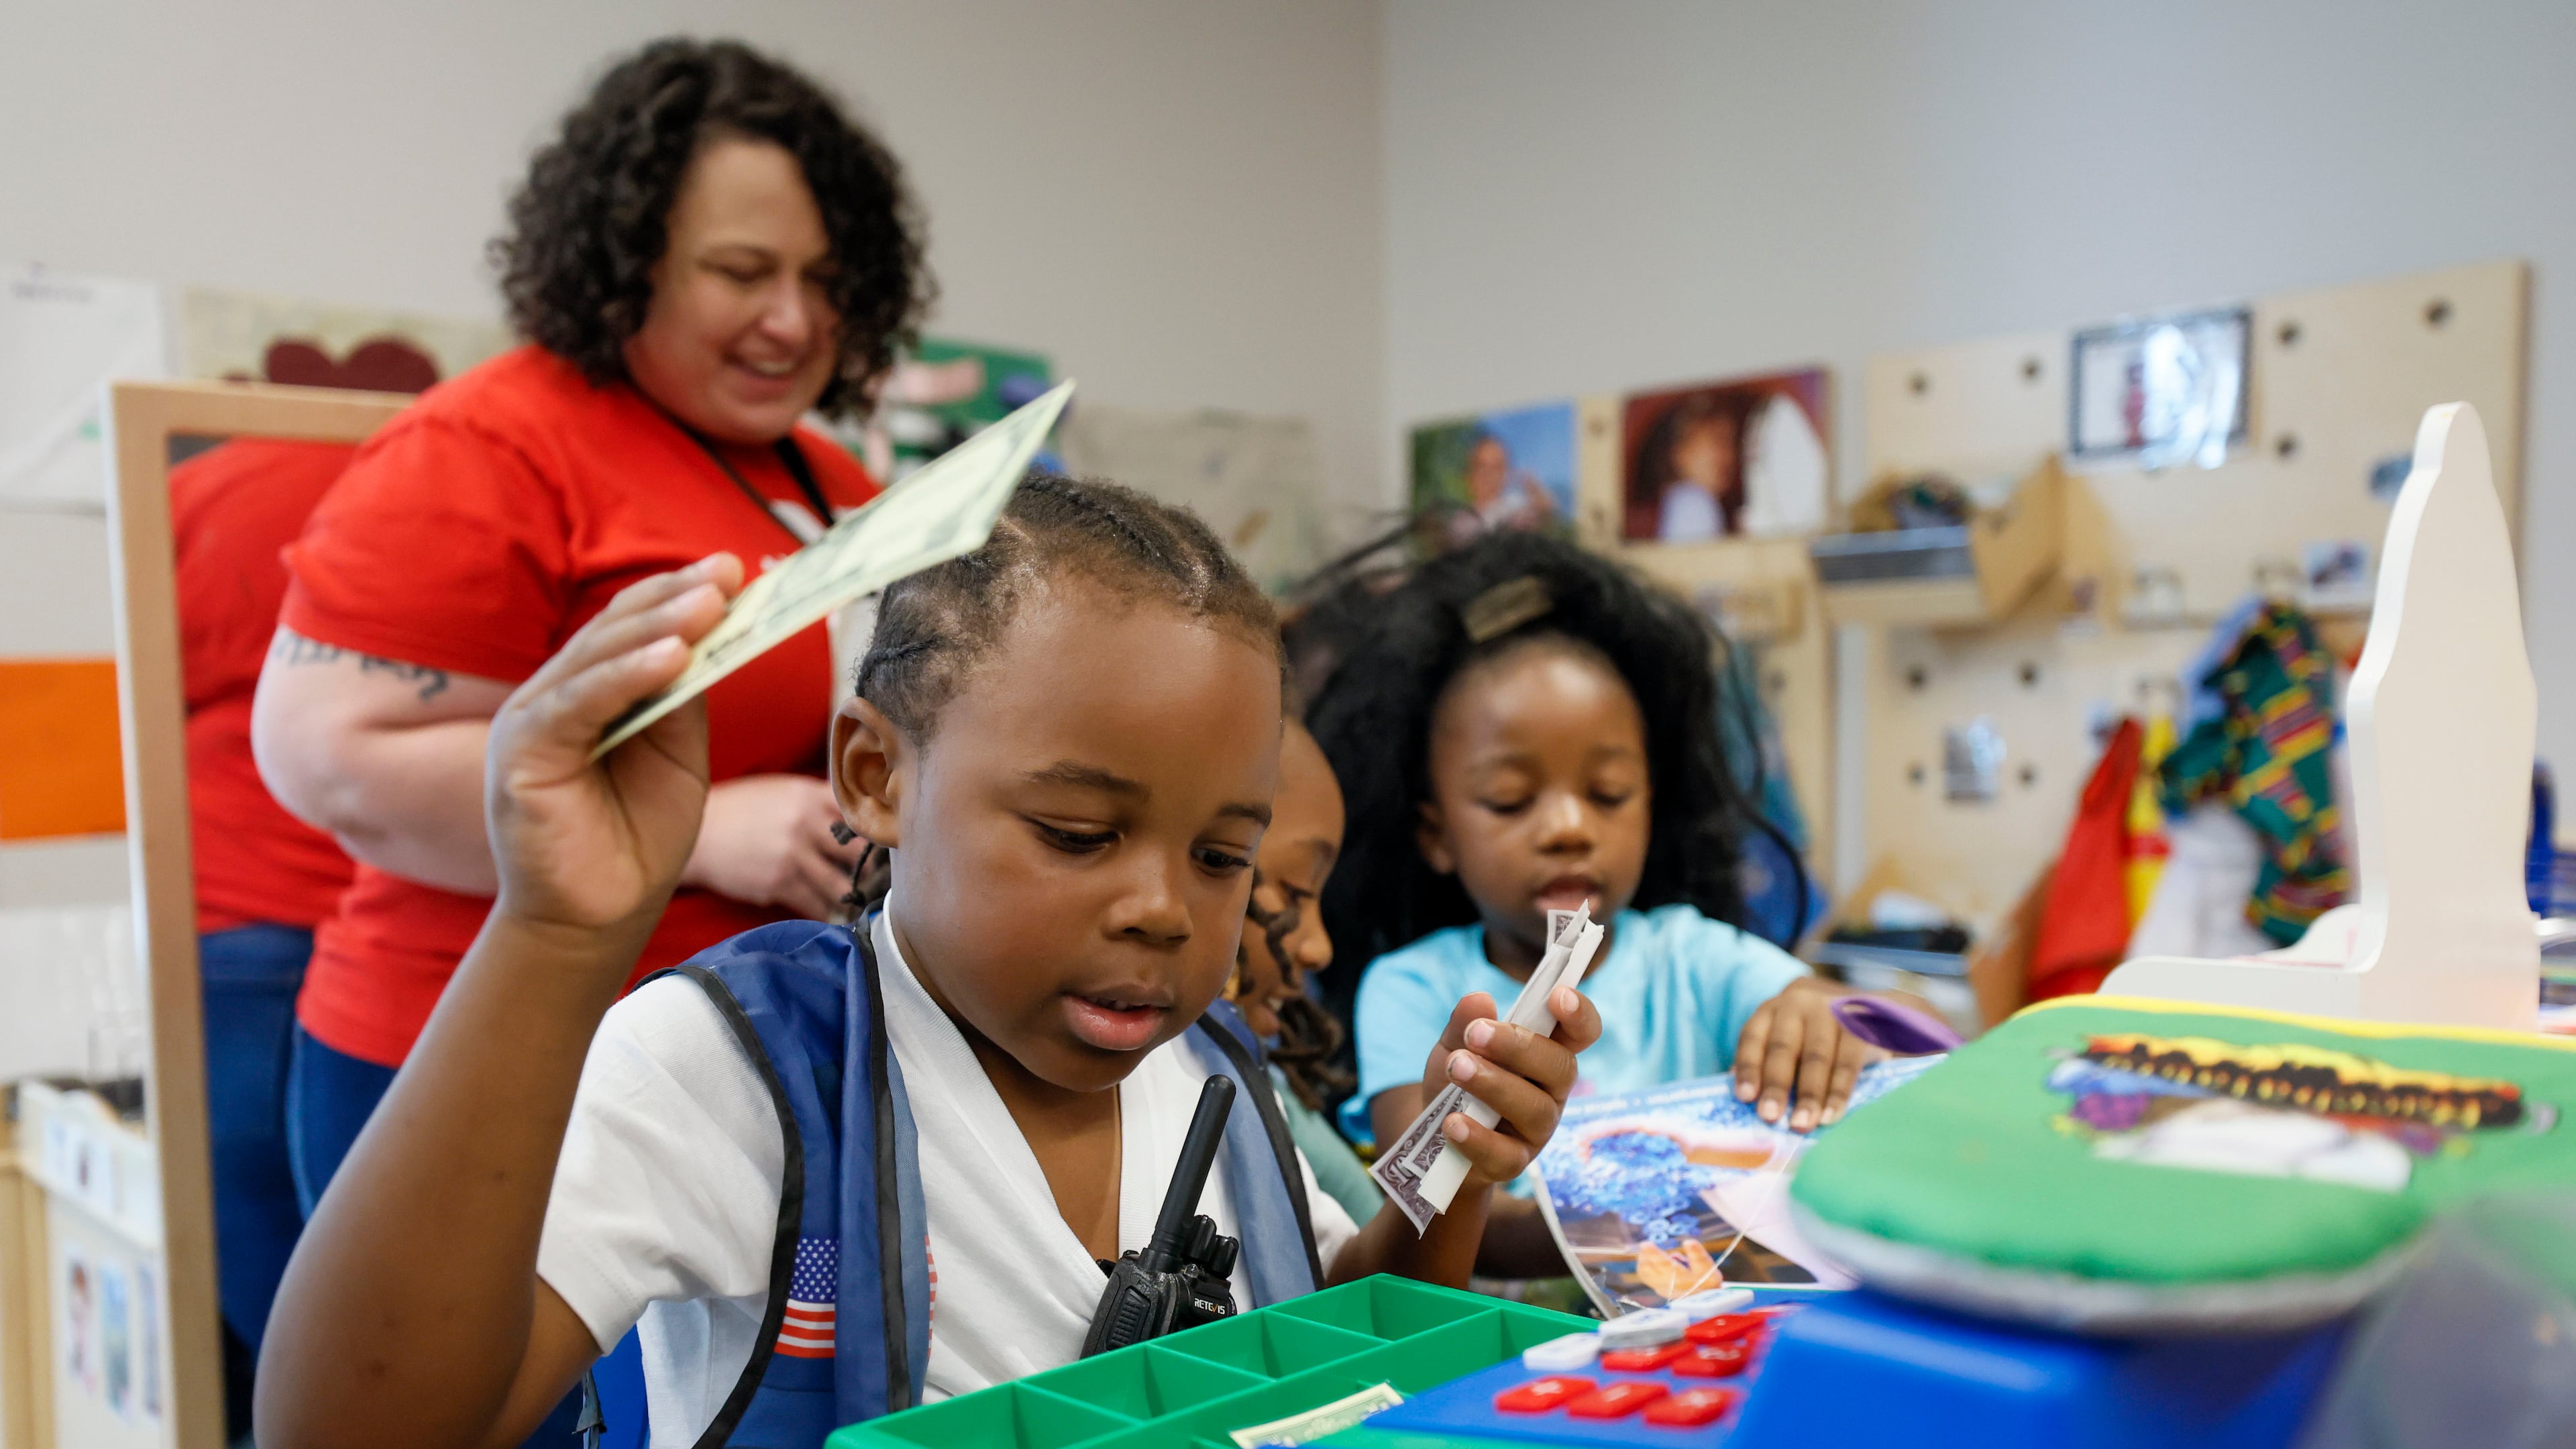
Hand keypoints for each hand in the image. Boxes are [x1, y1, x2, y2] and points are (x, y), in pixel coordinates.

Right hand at [483, 555, 741, 934]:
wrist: (597, 918)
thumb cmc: (636, 839)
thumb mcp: (676, 757)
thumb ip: (683, 701)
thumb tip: (712, 638)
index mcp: (591, 690)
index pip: (634, 625)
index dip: (681, 594)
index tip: (734, 570)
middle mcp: (556, 694)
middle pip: (617, 629)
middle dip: (677, 598)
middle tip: (729, 573)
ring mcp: (532, 719)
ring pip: (599, 657)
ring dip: (659, 626)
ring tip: (710, 604)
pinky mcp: (520, 752)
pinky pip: (578, 704)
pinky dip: (626, 677)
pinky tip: (671, 658)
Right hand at [681, 774, 865, 918]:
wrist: (696, 834)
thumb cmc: (741, 809)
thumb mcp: (781, 790)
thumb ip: (817, 798)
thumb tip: (856, 811)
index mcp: (809, 795)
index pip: (859, 814)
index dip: (877, 833)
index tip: (889, 847)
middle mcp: (805, 823)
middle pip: (858, 852)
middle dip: (872, 870)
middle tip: (883, 881)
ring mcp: (792, 855)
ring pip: (840, 885)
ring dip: (854, 898)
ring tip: (864, 903)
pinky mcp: (778, 884)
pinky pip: (814, 905)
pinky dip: (827, 913)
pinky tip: (836, 917)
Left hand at [1419, 987, 1601, 1189]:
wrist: (1433, 1144)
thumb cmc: (1456, 1085)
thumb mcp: (1453, 1047)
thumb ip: (1463, 1023)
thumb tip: (1478, 1000)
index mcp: (1545, 1054)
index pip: (1581, 1033)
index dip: (1579, 1014)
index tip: (1559, 995)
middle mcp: (1551, 1092)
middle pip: (1559, 1067)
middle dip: (1518, 1046)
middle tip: (1475, 1033)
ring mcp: (1536, 1131)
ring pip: (1533, 1108)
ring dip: (1494, 1084)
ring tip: (1455, 1068)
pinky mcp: (1513, 1164)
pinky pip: (1505, 1155)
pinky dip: (1477, 1137)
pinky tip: (1452, 1123)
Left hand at [1732, 977, 1886, 1131]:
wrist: (1878, 1011)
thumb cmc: (1822, 1035)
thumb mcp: (1793, 1037)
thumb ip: (1770, 1062)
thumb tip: (1747, 1100)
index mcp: (1773, 1009)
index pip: (1753, 1037)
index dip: (1748, 1068)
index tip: (1745, 1097)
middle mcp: (1799, 1003)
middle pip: (1783, 1048)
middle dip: (1776, 1085)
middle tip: (1769, 1117)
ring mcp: (1831, 1009)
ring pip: (1816, 1057)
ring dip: (1808, 1095)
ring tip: (1801, 1124)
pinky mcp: (1862, 1023)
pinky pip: (1847, 1062)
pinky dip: (1838, 1091)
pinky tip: (1831, 1114)